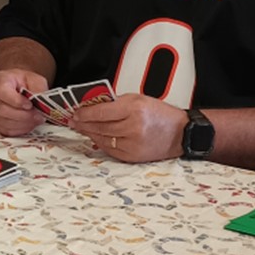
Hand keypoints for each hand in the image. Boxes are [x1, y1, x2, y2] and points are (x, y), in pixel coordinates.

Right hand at [0, 69, 47, 136]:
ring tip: (35, 119)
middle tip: (38, 115)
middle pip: (3, 110)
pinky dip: (19, 130)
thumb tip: (41, 102)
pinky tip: (28, 124)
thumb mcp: (35, 79)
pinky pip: (5, 131)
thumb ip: (38, 88)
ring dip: (23, 124)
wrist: (19, 87)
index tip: (30, 105)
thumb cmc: (24, 83)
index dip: (16, 101)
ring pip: (4, 123)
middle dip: (23, 115)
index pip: (2, 92)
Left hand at [68, 93, 185, 161]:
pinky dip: (100, 143)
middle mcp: (133, 127)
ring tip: (81, 128)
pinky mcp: (132, 156)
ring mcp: (132, 143)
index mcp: (134, 109)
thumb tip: (92, 106)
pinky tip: (95, 137)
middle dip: (83, 123)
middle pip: (99, 126)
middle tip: (73, 120)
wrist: (181, 133)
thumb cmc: (161, 115)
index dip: (84, 113)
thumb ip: (115, 102)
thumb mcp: (138, 99)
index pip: (100, 112)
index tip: (76, 112)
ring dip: (89, 133)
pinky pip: (109, 149)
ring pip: (102, 138)